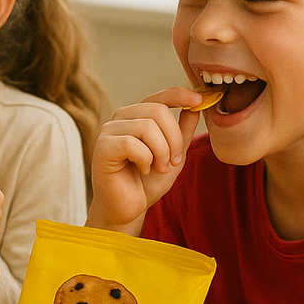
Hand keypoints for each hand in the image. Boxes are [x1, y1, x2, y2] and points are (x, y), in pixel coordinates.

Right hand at [87, 87, 204, 231]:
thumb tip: (195, 106)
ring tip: (158, 168)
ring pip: (147, 127)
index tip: (200, 101)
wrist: (129, 208)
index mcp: (137, 116)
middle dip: (174, 139)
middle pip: (158, 111)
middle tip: (174, 161)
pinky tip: (142, 170)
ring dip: (161, 152)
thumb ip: (182, 131)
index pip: (159, 97)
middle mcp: (120, 118)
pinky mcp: (102, 148)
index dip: (180, 95)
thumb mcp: (174, 154)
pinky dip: (145, 160)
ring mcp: (108, 131)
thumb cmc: (148, 183)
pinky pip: (133, 144)